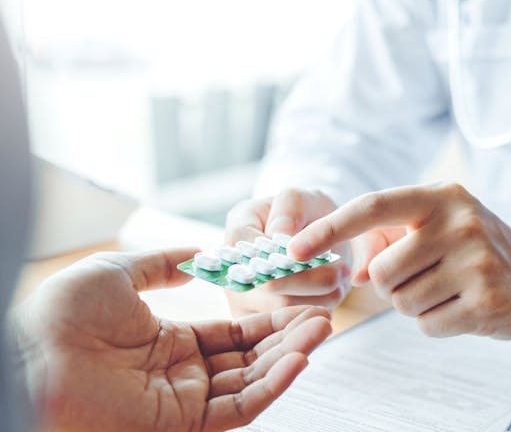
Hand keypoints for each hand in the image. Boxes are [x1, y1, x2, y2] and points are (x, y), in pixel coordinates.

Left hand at [12, 248, 331, 431]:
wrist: (28, 356)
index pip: (233, 333)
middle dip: (288, 338)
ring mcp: (183, 401)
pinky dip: (272, 386)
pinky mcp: (183, 423)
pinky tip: (297, 360)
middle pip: (250, 358)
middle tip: (324, 317)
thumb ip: (162, 264)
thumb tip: (199, 252)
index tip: (299, 302)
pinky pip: (238, 408)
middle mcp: (182, 375)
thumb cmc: (61, 314)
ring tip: (321, 330)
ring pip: (251, 382)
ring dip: (289, 358)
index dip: (268, 319)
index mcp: (169, 343)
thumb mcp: (118, 273)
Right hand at [224, 189, 350, 315]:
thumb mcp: (302, 198)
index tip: (311, 251)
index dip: (279, 252)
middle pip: (268, 285)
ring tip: (339, 278)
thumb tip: (279, 234)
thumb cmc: (306, 214)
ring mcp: (246, 301)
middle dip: (309, 278)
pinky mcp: (264, 322)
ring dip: (319, 295)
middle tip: (340, 270)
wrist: (317, 239)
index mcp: (237, 232)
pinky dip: (319, 310)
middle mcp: (233, 270)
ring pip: (285, 308)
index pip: (245, 245)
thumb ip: (289, 208)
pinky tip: (331, 294)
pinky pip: (293, 324)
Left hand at [288, 183, 510, 348]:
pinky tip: (463, 306)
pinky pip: (427, 326)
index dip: (329, 228)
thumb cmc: (480, 249)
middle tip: (424, 277)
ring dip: (415, 304)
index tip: (292, 249)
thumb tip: (350, 273)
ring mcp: (477, 262)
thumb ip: (391, 240)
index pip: (373, 207)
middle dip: (391, 285)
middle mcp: (460, 223)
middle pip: (382, 272)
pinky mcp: (487, 301)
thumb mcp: (439, 227)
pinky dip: (436, 323)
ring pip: (402, 303)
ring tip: (449, 289)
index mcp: (442, 196)